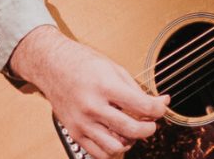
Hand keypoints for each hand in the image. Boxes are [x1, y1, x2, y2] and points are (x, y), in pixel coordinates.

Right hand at [9, 25, 168, 157]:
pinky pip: (99, 153)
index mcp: (106, 86)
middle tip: (150, 123)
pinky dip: (113, 149)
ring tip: (131, 130)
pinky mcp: (74, 133)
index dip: (159, 109)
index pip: (142, 106)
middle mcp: (93, 107)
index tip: (161, 107)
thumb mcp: (115, 69)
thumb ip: (138, 90)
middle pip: (132, 130)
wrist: (52, 67)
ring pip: (116, 147)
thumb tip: (161, 102)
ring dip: (130, 142)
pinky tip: (116, 136)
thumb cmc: (84, 64)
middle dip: (149, 129)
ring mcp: (82, 122)